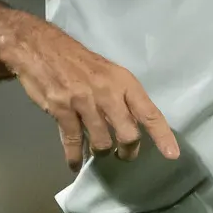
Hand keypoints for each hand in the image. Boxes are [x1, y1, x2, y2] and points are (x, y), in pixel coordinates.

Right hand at [2, 17, 179, 171]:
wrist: (40, 48)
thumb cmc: (79, 62)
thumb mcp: (109, 72)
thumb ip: (123, 96)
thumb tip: (137, 123)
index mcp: (124, 82)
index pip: (149, 112)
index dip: (162, 135)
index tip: (172, 154)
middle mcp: (107, 93)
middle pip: (128, 133)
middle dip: (128, 150)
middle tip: (125, 155)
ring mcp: (83, 102)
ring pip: (102, 141)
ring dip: (102, 152)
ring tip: (101, 153)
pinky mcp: (61, 110)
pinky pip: (73, 141)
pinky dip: (74, 156)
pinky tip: (75, 164)